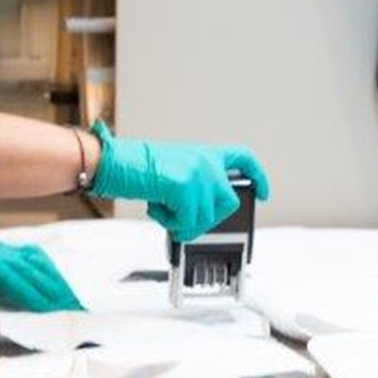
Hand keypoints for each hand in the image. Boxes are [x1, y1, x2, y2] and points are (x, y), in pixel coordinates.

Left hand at [0, 196, 81, 337]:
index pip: (21, 283)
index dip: (40, 299)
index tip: (58, 312)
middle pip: (34, 272)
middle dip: (56, 290)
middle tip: (76, 306)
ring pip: (33, 261)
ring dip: (52, 277)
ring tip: (68, 292)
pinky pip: (24, 254)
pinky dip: (40, 264)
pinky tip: (44, 270)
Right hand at [88, 119, 269, 242]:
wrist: (114, 160)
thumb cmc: (133, 164)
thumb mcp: (171, 169)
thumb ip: (192, 184)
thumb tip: (197, 211)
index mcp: (201, 154)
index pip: (242, 158)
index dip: (257, 175)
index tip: (263, 191)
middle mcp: (204, 163)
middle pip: (228, 201)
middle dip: (209, 217)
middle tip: (186, 219)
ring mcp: (198, 176)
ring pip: (207, 217)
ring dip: (184, 223)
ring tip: (163, 210)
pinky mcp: (187, 189)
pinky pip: (188, 222)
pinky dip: (172, 223)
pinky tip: (158, 209)